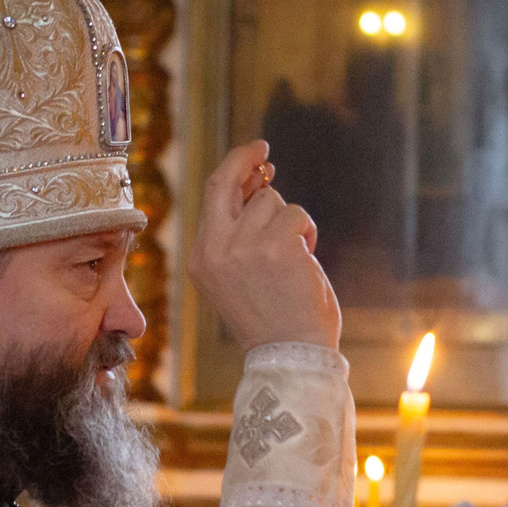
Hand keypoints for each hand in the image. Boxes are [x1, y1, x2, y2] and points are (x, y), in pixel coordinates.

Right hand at [191, 141, 341, 352]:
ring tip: (292, 259)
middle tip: (264, 151)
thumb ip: (240, 233)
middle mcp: (215, 250)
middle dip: (245, 158)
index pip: (211, 196)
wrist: (290, 356)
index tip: (251, 155)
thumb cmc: (272, 318)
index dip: (233, 170)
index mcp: (201, 259)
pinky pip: (296, 216)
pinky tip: (304, 261)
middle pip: (227, 182)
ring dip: (290, 222)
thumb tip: (256, 179)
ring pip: (272, 201)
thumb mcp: (239, 276)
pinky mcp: (276, 246)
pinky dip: (306, 233)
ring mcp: (244, 247)